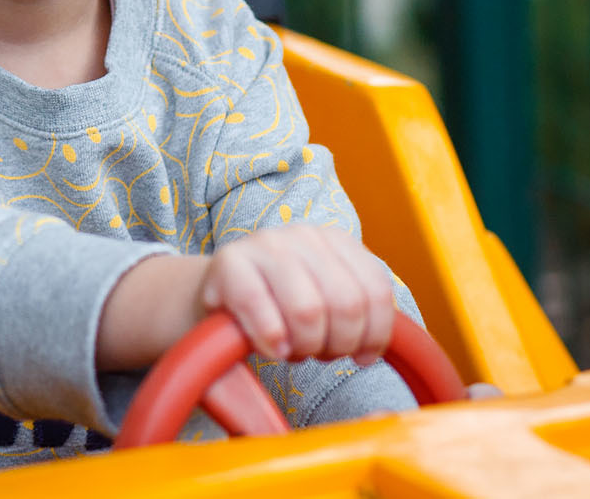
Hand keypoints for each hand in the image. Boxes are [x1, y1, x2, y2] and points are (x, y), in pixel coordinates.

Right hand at [201, 225, 395, 366]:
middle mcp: (304, 233)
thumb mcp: (324, 299)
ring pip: (309, 312)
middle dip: (337, 345)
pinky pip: (264, 315)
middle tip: (319, 354)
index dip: (375, 335)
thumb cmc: (276, 308)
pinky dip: (272, 344)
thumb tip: (375, 349)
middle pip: (347, 305)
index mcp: (336, 240)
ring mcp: (265, 243)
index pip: (377, 290)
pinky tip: (271, 349)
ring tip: (293, 350)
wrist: (211, 300)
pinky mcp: (229, 263)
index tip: (359, 356)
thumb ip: (358, 311)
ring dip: (304, 348)